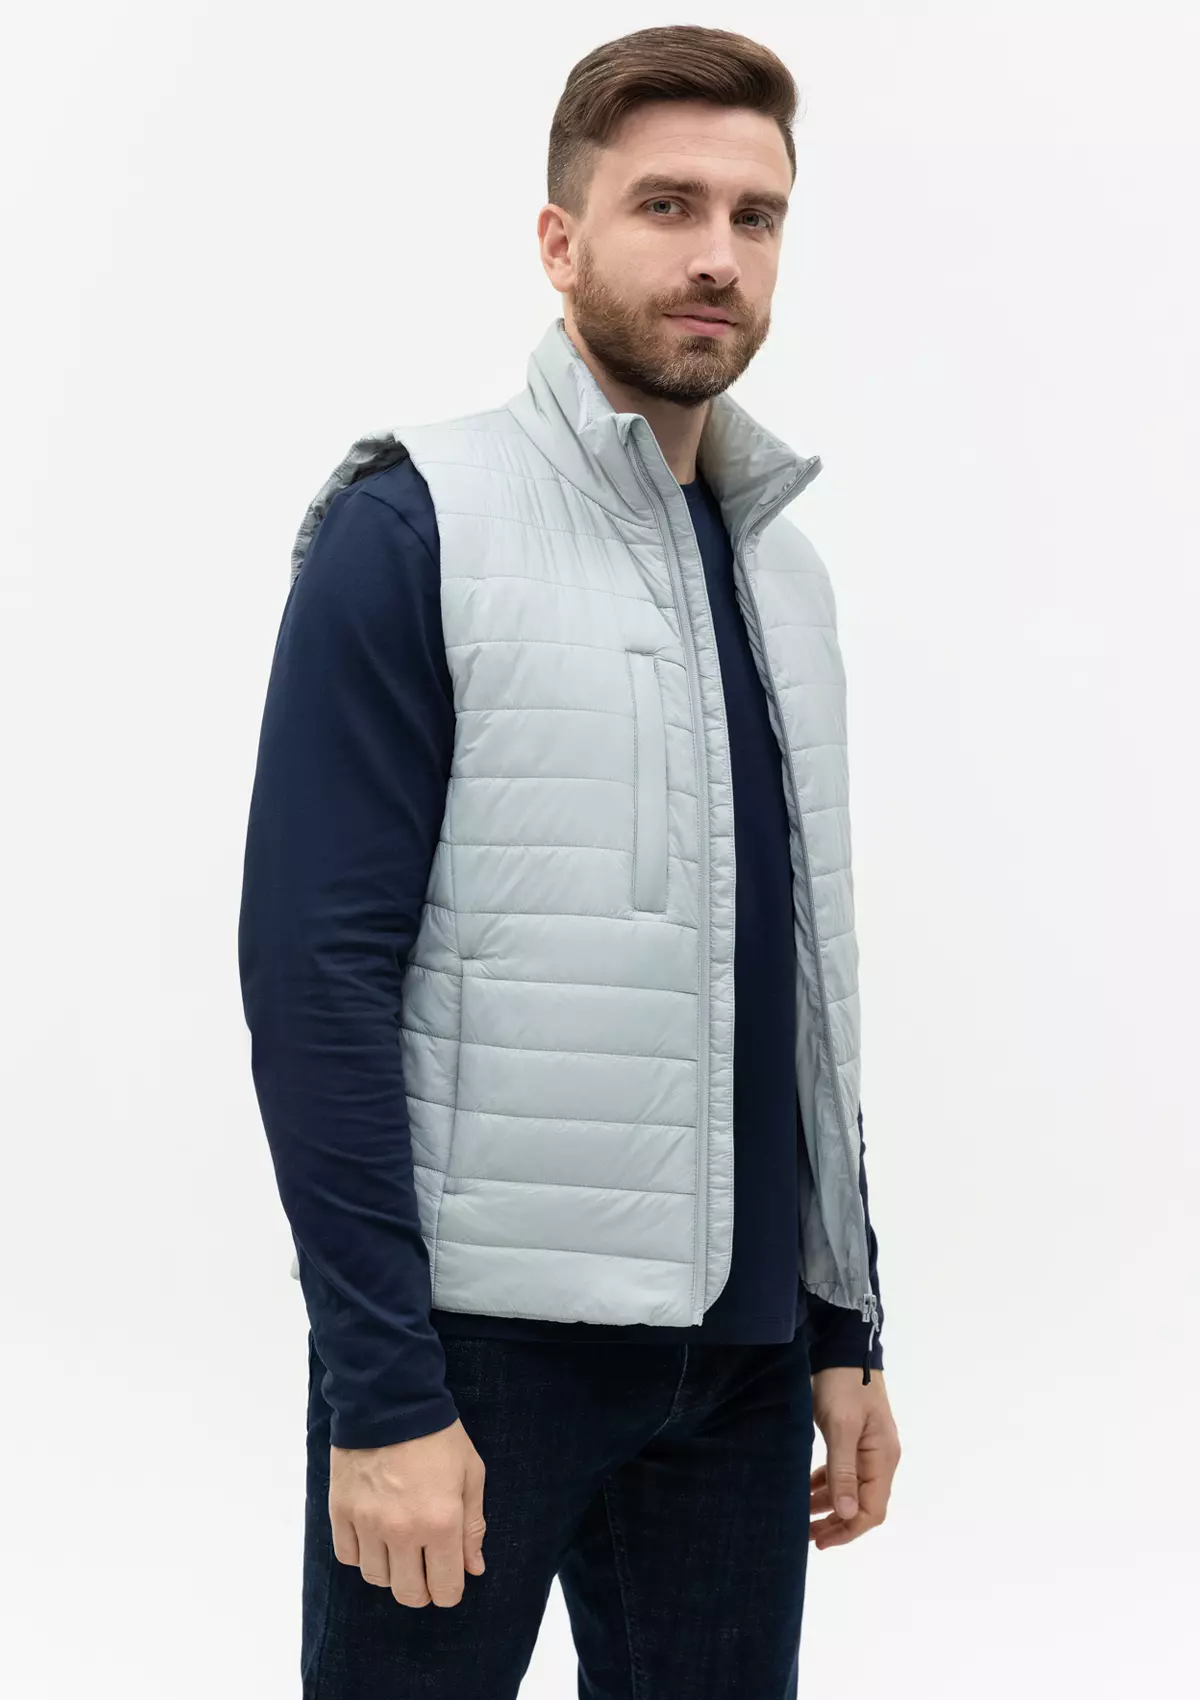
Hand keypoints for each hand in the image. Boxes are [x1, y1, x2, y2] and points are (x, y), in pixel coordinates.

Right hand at [329, 1416, 486, 1607]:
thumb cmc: (438, 1436)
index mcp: (440, 1522)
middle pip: (408, 1593)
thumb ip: (472, 1526)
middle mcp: (402, 1530)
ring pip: (377, 1578)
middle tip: (425, 1571)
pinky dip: (362, 1555)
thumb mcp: (470, 1474)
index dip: (450, 1591)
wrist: (389, 1401)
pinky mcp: (341, 1512)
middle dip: (422, 1590)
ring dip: (391, 1572)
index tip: (449, 1582)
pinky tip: (374, 1538)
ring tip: (400, 1550)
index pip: (444, 1588)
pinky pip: (349, 1556)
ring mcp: (368, 1523)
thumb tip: (473, 1569)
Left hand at [809, 1368, 899, 1549]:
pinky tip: (808, 1488)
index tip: (820, 1540)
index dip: (848, 1530)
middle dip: (837, 1523)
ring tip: (801, 1517)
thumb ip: (844, 1471)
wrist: (843, 1346)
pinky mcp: (854, 1438)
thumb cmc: (842, 1384)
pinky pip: (843, 1472)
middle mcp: (880, 1457)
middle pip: (863, 1505)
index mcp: (883, 1458)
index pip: (872, 1510)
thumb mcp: (841, 1426)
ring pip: (851, 1490)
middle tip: (806, 1535)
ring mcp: (868, 1448)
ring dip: (828, 1505)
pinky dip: (827, 1484)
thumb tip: (848, 1515)